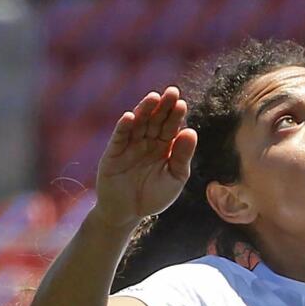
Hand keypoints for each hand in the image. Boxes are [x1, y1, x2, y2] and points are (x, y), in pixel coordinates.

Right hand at [92, 87, 196, 228]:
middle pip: (156, 120)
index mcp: (164, 146)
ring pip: (137, 124)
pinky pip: (119, 138)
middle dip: (163, 106)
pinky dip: (123, 127)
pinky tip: (129, 117)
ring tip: (153, 98)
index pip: (171, 126)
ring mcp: (129, 146)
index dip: (175, 115)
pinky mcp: (112, 154)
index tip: (182, 103)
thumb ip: (182, 156)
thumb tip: (191, 131)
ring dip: (144, 110)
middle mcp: (147, 141)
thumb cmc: (154, 196)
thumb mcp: (174, 177)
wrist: (128, 214)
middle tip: (172, 91)